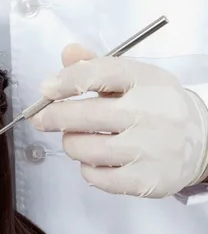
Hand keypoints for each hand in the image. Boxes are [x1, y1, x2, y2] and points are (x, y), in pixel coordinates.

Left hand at [29, 44, 207, 197]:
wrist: (202, 141)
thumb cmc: (156, 107)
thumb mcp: (133, 78)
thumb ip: (96, 66)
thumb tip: (68, 53)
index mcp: (147, 81)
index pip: (98, 74)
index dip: (65, 82)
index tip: (46, 89)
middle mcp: (151, 113)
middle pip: (85, 115)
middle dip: (54, 117)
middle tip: (42, 119)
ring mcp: (151, 148)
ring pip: (85, 149)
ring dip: (71, 144)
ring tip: (77, 138)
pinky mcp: (147, 180)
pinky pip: (97, 177)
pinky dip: (86, 169)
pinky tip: (94, 160)